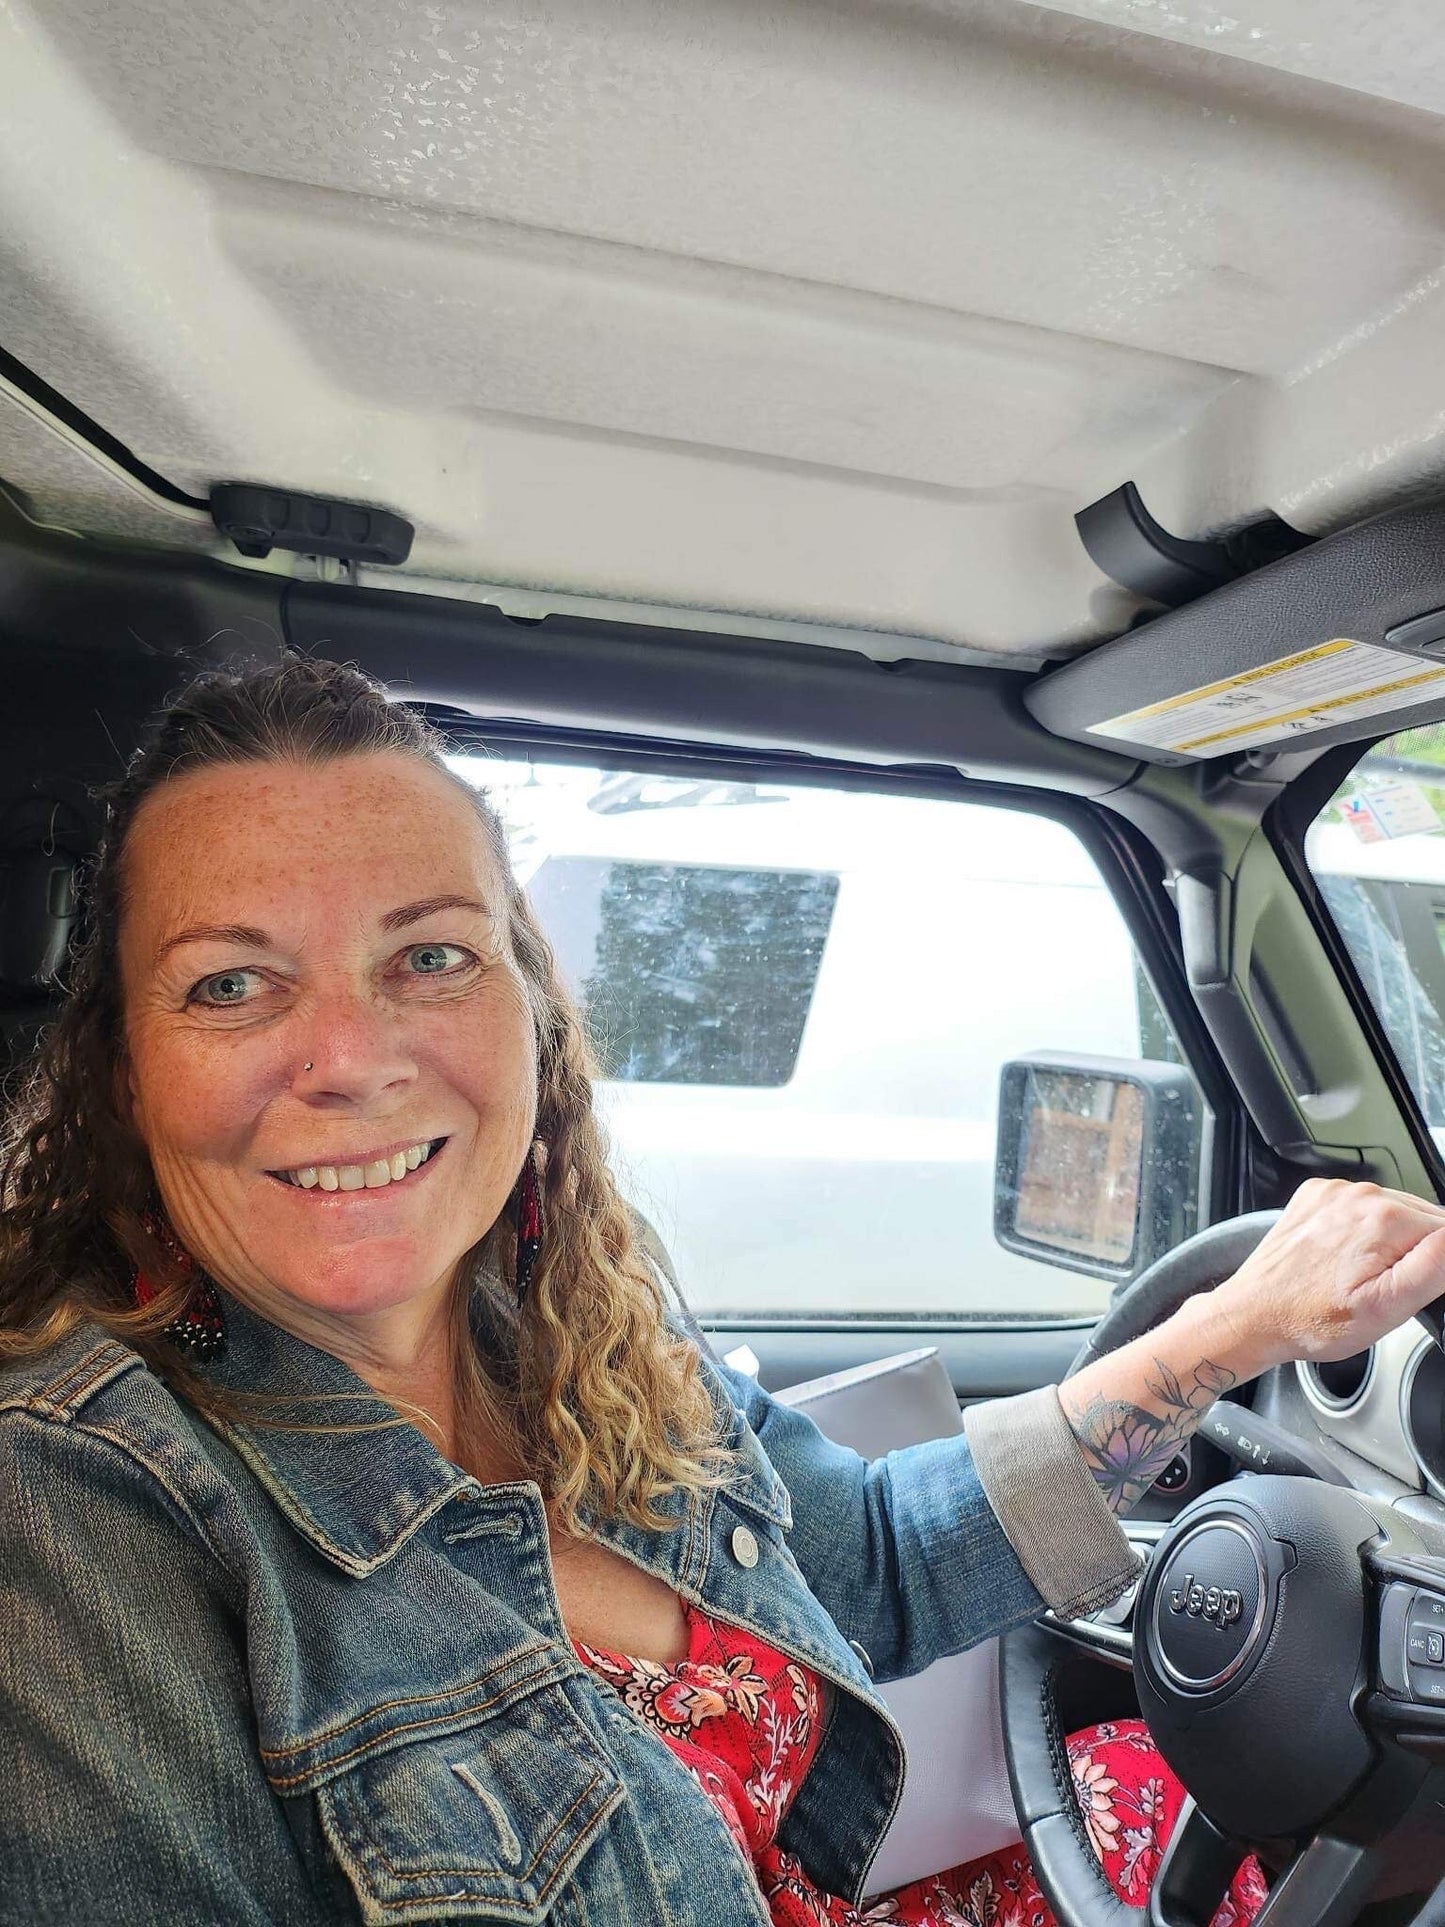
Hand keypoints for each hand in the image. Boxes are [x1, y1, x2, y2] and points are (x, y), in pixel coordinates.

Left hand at [1212, 1178, 1444, 1374]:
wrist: (1254, 1314)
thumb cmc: (1311, 1318)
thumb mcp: (1387, 1307)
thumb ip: (1434, 1266)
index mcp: (1386, 1219)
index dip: (1439, 1264)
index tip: (1412, 1285)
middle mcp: (1361, 1195)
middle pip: (1424, 1219)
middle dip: (1418, 1252)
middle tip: (1386, 1286)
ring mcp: (1336, 1193)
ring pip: (1394, 1212)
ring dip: (1392, 1241)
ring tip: (1362, 1275)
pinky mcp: (1318, 1197)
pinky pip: (1361, 1207)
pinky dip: (1362, 1229)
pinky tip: (1344, 1258)